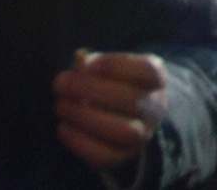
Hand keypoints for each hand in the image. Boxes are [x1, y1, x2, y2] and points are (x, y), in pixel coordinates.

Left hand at [53, 49, 167, 172]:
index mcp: (155, 79)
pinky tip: (63, 126)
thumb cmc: (114, 83)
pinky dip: (79, 142)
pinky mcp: (123, 156)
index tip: (87, 64)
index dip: (116, 66)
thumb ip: (95, 62)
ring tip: (61, 105)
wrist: (129, 116)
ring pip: (124, 131)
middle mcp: (154, 108)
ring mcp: (142, 134)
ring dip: (86, 117)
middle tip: (61, 84)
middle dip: (90, 90)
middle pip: (132, 100)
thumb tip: (80, 60)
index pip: (148, 71)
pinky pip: (105, 156)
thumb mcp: (110, 67)